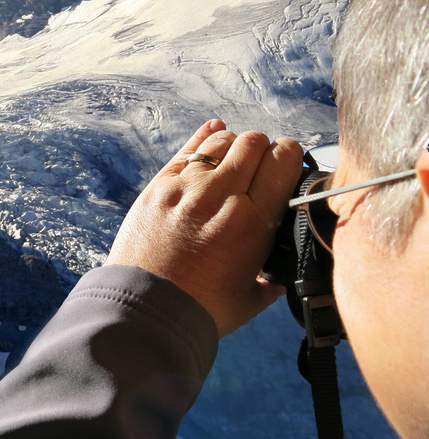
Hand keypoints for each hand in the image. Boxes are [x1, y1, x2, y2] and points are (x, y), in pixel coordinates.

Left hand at [107, 119, 305, 336]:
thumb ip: (273, 278)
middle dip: (264, 147)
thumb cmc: (203, 307)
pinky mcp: (159, 185)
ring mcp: (187, 186)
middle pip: (253, 143)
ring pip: (221, 141)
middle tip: (264, 161)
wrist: (148, 306)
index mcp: (253, 221)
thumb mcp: (253, 297)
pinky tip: (216, 130)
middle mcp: (222, 194)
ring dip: (235, 144)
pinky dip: (205, 136)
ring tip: (238, 157)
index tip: (290, 162)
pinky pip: (187, 148)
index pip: (282, 163)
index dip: (290, 156)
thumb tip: (282, 274)